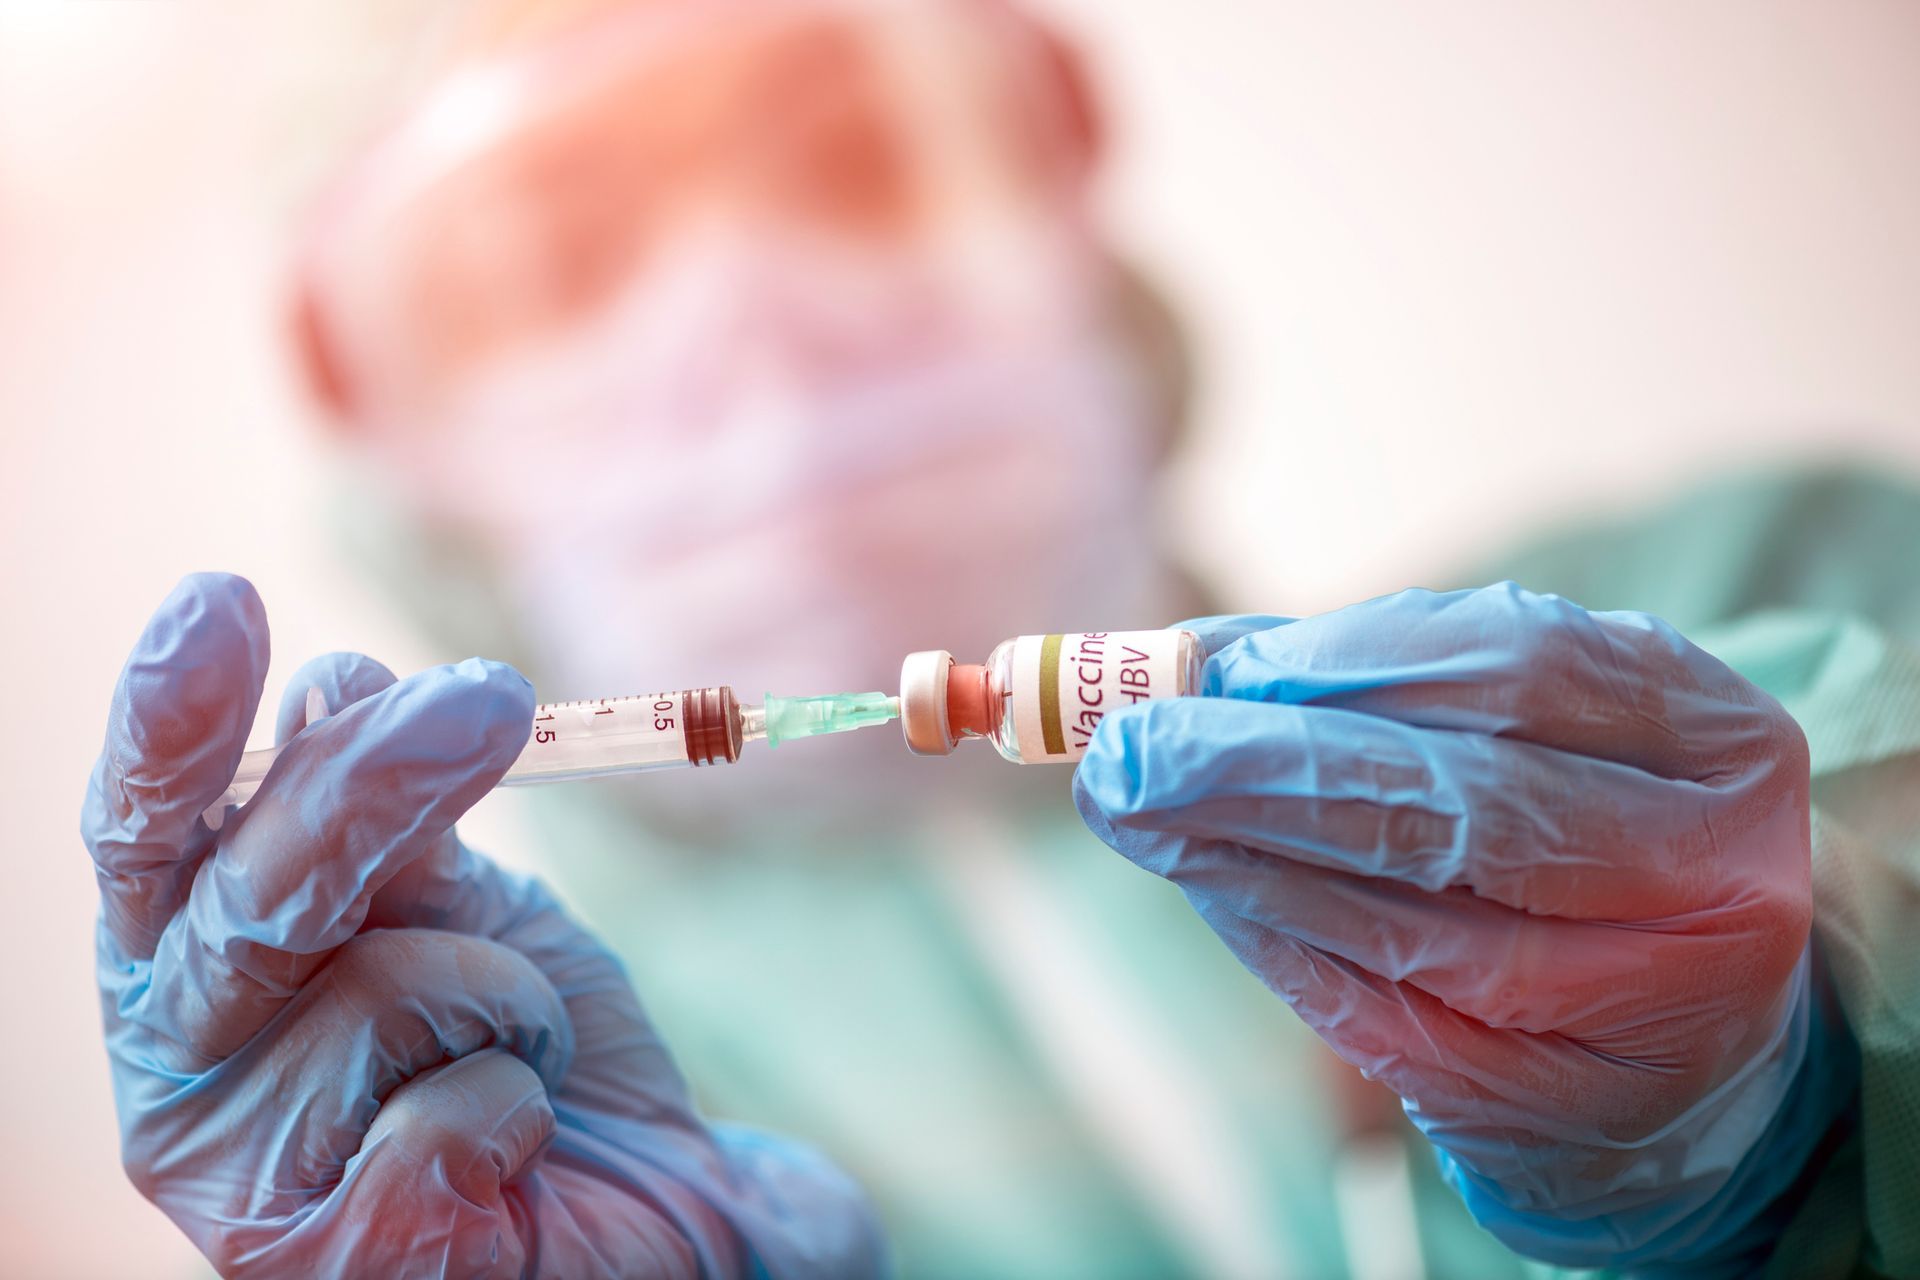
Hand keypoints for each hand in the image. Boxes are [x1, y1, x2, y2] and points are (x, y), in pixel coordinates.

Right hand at [82, 574, 881, 1278]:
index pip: (143, 832)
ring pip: (383, 993)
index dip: (169, 720)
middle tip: (491, 700)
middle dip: (373, 784)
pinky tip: (516, 1144)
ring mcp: (247, 1192)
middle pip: (251, 892)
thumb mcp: (457, 900)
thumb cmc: (523, 1036)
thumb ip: (382, 815)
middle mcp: (178, 1078)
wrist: (646, 1193)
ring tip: (516, 1049)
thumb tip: (330, 685)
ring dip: (504, 993)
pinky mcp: (348, 1267)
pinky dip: (523, 1096)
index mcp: (181, 968)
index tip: (219, 598)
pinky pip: (459, 1111)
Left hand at [1075, 584, 1841, 1270]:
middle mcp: (1711, 878)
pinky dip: (1274, 937)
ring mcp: (1645, 1009)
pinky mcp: (1549, 1102)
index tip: (1206, 661)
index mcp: (1721, 743)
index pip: (1518, 669)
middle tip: (1125, 749)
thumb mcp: (1526, 731)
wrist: (1680, 1045)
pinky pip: (1377, 1015)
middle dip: (1264, 769)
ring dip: (1240, 858)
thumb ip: (1373, 680)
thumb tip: (1190, 663)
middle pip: (1458, 805)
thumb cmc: (1579, 839)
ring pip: (1405, 922)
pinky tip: (1207, 886)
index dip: (1346, 659)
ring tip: (1134, 808)